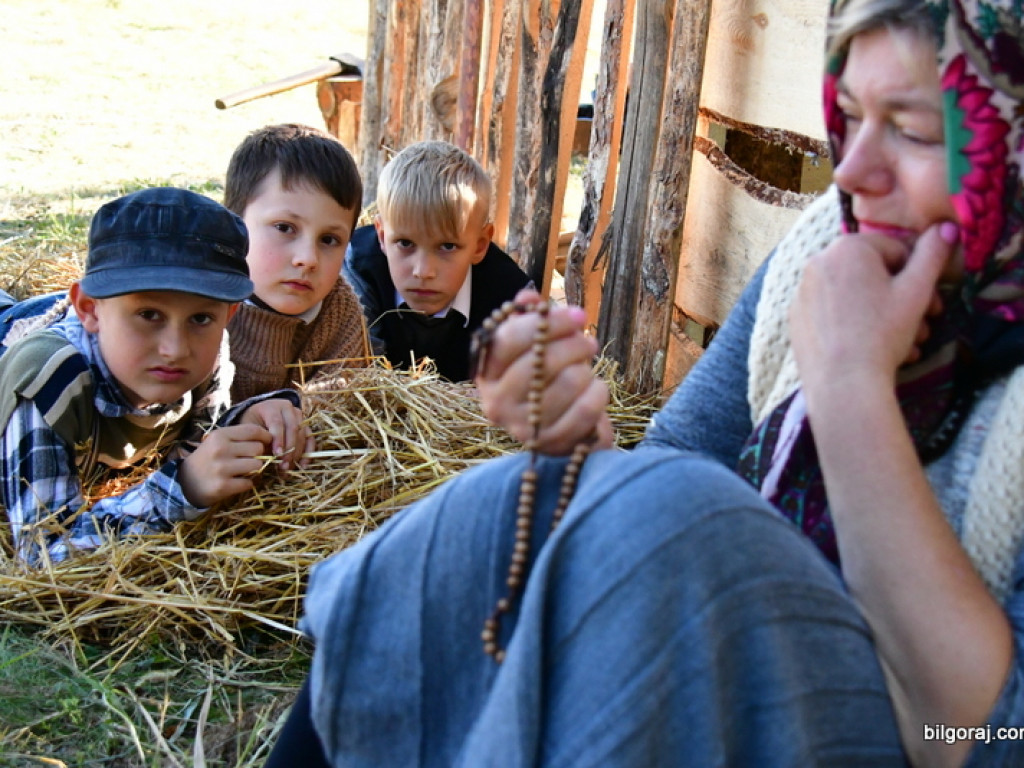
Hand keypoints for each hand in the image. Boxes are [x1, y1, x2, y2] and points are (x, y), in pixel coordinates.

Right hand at [179, 423, 274, 507]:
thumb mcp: (218, 442)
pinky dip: (247, 483)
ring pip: (257, 465)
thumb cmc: (208, 459)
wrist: (185, 483)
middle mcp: (220, 449)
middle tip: (251, 459)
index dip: (266, 436)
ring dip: (255, 470)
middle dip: (259, 454)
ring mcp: (221, 468)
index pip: (253, 430)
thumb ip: (239, 438)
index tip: (268, 442)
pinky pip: (249, 483)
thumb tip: (270, 438)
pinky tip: (238, 482)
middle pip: (258, 448)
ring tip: (245, 471)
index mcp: (220, 435)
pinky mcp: (223, 486)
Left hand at [238, 397, 313, 471]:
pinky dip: (308, 452)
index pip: (277, 422)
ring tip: (288, 468)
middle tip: (283, 466)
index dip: (278, 439)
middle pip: (293, 428)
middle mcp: (288, 408)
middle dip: (289, 449)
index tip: (277, 454)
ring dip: (297, 454)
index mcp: (271, 406)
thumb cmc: (253, 425)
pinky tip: (302, 465)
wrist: (260, 417)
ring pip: (302, 435)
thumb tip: (269, 457)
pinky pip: (310, 439)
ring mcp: (299, 416)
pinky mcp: (306, 426)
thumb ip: (259, 440)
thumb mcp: (250, 429)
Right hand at [476, 288, 613, 454]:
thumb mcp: (531, 347)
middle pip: (539, 361)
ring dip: (586, 370)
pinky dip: (598, 393)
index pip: (508, 339)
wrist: (561, 429)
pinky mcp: (550, 444)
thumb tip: (527, 298)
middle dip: (573, 345)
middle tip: (589, 342)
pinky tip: (595, 389)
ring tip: (587, 369)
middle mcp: (496, 402)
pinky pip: (586, 409)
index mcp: (486, 373)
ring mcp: (522, 427)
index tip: (576, 315)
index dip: (547, 322)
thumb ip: (527, 320)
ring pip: (568, 382)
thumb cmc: (546, 380)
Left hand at [789, 221, 957, 395]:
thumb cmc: (882, 333)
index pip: (895, 251)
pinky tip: (872, 347)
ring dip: (883, 315)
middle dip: (902, 299)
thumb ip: (932, 255)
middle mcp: (817, 262)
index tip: (932, 304)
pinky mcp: (796, 317)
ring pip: (854, 295)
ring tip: (904, 343)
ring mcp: (802, 291)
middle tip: (924, 325)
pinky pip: (832, 313)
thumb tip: (946, 227)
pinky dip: (853, 324)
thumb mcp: (917, 291)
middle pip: (872, 274)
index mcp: (846, 247)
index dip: (918, 277)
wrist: (843, 383)